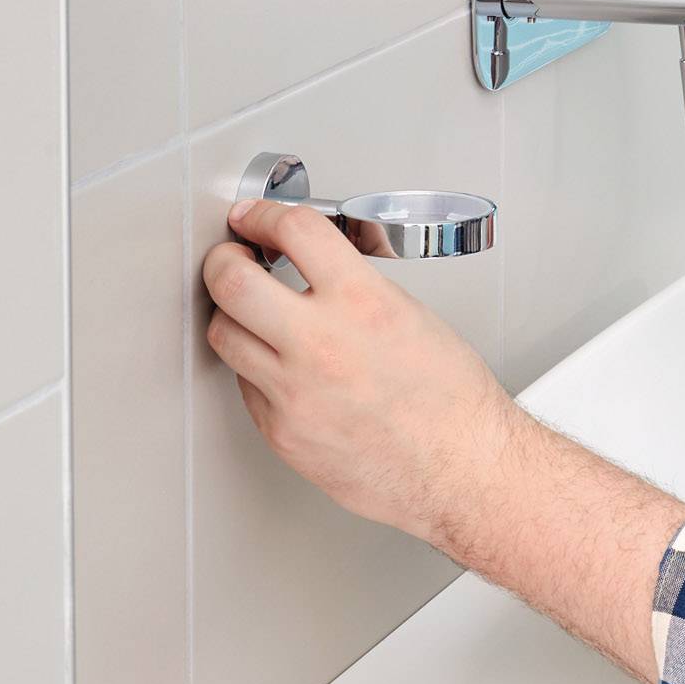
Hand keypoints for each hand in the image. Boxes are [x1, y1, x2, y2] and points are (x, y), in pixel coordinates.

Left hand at [201, 199, 510, 548]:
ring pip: (223, 335)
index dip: (264, 214)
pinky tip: (283, 367)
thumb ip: (354, 287)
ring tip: (250, 315)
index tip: (256, 219)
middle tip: (232, 260)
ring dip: (232, 316)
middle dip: (223, 261)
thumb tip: (313, 267)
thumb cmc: (452, 402)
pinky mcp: (281, 432)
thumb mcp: (411, 315)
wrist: (461, 469)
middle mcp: (322, 344)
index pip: (293, 230)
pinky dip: (257, 369)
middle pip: (230, 282)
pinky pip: (246, 385)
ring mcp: (294, 392)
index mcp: (363, 304)